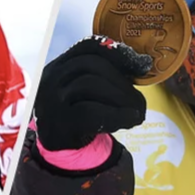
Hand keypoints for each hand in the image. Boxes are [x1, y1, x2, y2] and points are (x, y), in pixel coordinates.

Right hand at [33, 36, 150, 150]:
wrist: (59, 149)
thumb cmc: (79, 114)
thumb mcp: (86, 90)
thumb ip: (106, 75)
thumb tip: (143, 63)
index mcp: (60, 65)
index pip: (88, 46)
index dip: (117, 51)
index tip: (141, 64)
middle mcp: (51, 79)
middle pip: (92, 64)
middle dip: (122, 80)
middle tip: (141, 99)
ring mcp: (51, 101)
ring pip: (91, 84)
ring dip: (123, 97)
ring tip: (138, 111)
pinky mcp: (59, 124)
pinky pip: (91, 112)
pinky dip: (117, 115)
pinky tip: (131, 119)